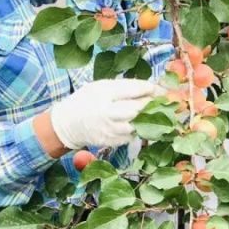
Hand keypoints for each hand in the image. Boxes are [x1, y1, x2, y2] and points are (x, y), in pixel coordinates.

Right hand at [49, 79, 164, 149]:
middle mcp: (106, 111)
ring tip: (153, 113)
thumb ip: (122, 86)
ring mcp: (109, 129)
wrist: (68, 123)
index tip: (157, 88)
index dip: (149, 88)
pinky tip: (139, 124)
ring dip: (148, 119)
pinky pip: (131, 135)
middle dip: (152, 103)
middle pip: (138, 108)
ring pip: (138, 124)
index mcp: (103, 93)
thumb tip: (147, 87)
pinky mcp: (110, 141)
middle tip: (161, 101)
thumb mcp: (99, 86)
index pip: (132, 89)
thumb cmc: (86, 100)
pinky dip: (137, 129)